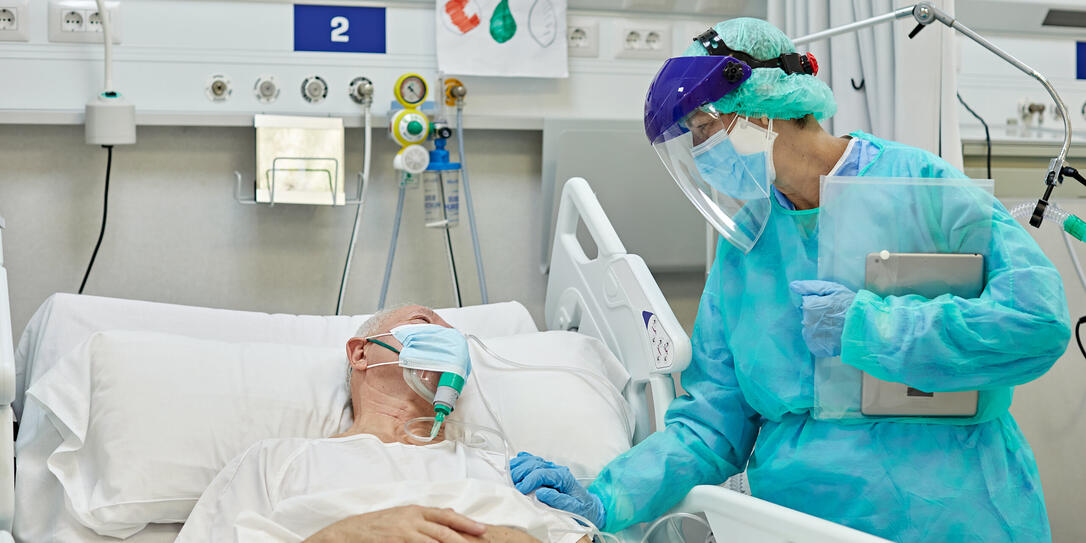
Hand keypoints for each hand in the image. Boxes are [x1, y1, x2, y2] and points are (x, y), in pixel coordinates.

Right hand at [303, 505, 486, 542]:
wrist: (348, 533)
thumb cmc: (377, 525)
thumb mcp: (402, 515)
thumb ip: (425, 517)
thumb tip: (451, 516)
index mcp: (415, 511)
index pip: (446, 516)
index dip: (466, 523)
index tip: (482, 529)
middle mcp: (410, 520)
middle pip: (443, 532)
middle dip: (463, 540)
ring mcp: (401, 534)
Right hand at [509, 452, 605, 529]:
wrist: (588, 507)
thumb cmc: (581, 509)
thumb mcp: (574, 508)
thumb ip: (559, 500)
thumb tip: (542, 493)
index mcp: (564, 477)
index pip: (543, 473)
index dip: (529, 480)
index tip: (521, 489)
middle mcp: (557, 470)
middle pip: (535, 464)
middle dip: (521, 472)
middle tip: (512, 483)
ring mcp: (552, 469)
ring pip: (533, 460)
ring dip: (520, 465)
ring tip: (509, 473)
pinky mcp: (547, 472)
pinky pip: (534, 461)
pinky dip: (524, 460)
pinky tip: (517, 460)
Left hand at [789, 280, 855, 357]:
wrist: (868, 328)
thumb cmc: (851, 306)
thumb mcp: (833, 289)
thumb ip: (811, 287)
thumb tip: (793, 286)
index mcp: (809, 307)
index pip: (806, 303)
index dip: (819, 302)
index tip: (831, 305)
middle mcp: (808, 323)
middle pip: (807, 317)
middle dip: (817, 315)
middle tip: (835, 316)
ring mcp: (813, 338)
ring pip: (809, 330)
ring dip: (818, 328)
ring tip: (835, 326)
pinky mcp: (819, 349)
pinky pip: (814, 343)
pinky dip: (821, 340)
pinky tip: (833, 336)